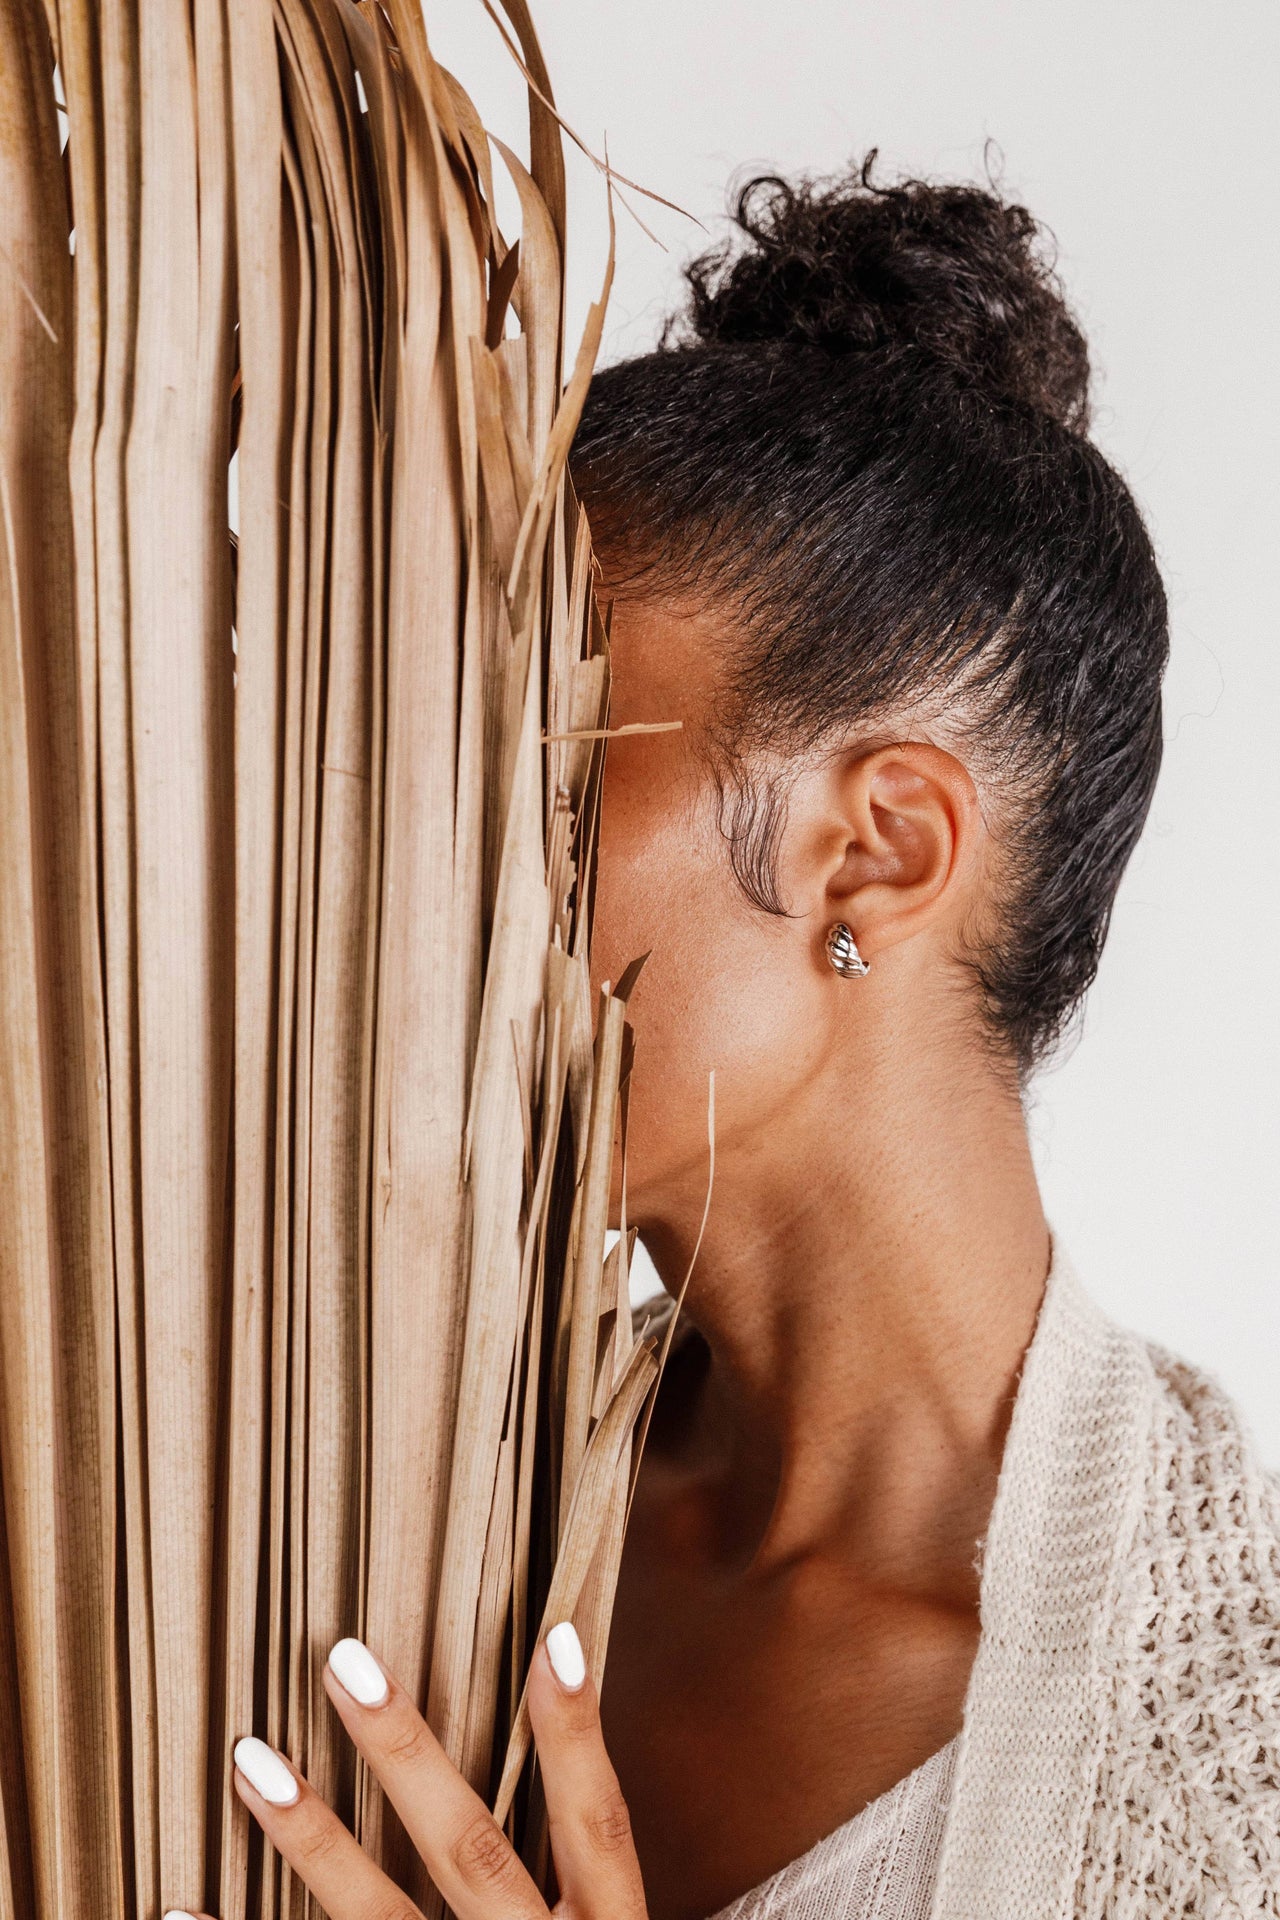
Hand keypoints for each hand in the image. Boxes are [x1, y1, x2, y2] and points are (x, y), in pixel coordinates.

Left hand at [163, 1622, 646, 1919]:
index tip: (553, 1635)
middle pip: (471, 1853)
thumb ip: (571, 1872)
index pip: (597, 1821)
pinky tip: (174, 1914)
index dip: (579, 1735)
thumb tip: (543, 1712)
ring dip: (315, 1842)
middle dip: (407, 1757)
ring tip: (250, 1760)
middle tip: (345, 1662)